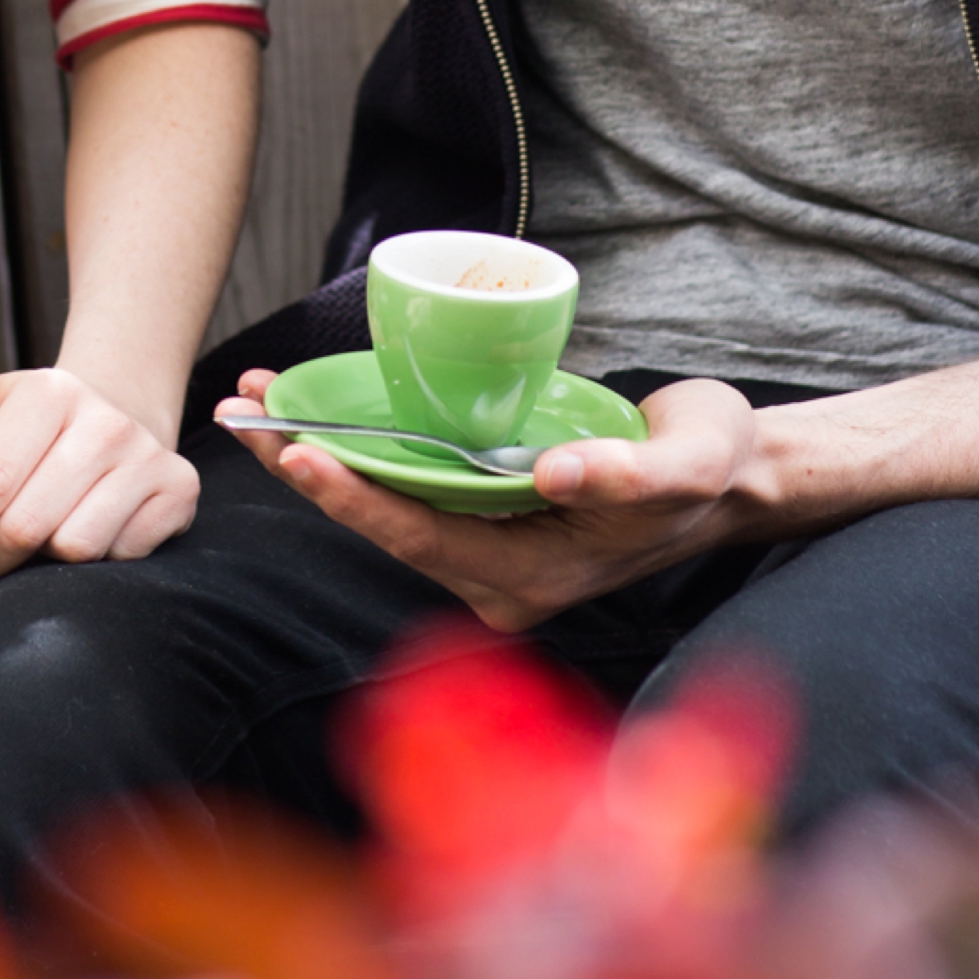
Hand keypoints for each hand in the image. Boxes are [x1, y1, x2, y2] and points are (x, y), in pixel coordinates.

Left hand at [0, 366, 199, 596]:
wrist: (109, 418)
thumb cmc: (27, 427)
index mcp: (49, 391)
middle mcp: (106, 420)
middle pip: (27, 525)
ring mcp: (147, 456)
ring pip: (75, 548)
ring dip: (39, 563)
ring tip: (32, 542)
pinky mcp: (179, 489)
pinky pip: (120, 557)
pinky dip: (92, 562)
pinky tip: (81, 532)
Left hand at [215, 370, 766, 632]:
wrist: (733, 475)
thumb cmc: (711, 465)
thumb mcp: (683, 463)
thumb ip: (626, 473)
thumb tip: (552, 474)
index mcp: (533, 576)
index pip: (424, 539)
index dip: (359, 500)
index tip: (303, 455)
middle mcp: (499, 575)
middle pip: (385, 523)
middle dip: (312, 469)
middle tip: (245, 414)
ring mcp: (489, 547)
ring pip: (386, 503)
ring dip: (321, 456)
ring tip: (255, 401)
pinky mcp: (485, 513)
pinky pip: (406, 484)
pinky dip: (358, 447)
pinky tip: (314, 407)